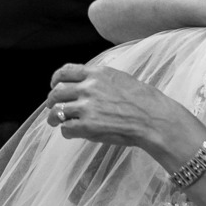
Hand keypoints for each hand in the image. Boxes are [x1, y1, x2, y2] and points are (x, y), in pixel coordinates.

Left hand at [46, 64, 205, 165]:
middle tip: (53, 108)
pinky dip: (66, 132)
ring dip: (54, 118)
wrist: (153, 118)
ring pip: (57, 111)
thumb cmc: (143, 101)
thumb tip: (85, 85)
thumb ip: (100, 79)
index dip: (56, 79)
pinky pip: (66, 128)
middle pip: (57, 92)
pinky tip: (72, 133)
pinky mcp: (87, 126)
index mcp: (97, 73)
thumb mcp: (121, 78)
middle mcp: (89, 87)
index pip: (65, 71)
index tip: (54, 85)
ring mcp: (87, 107)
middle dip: (52, 101)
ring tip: (56, 122)